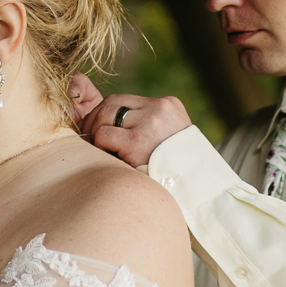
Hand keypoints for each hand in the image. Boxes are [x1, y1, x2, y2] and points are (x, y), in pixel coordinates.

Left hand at [68, 74, 193, 167]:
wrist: (194, 187)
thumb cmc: (172, 166)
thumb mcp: (166, 136)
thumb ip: (142, 123)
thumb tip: (103, 114)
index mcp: (168, 105)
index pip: (123, 99)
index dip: (104, 113)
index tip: (98, 130)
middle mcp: (159, 109)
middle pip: (111, 104)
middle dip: (94, 121)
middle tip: (91, 140)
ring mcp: (149, 123)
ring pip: (104, 115)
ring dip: (97, 134)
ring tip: (103, 151)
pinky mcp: (138, 141)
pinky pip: (104, 134)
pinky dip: (100, 145)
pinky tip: (110, 158)